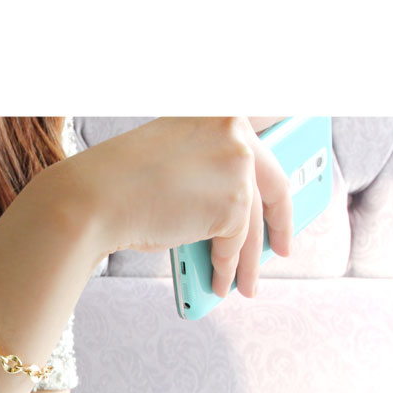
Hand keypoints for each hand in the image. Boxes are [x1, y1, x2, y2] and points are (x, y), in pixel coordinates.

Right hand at [79, 118, 293, 295]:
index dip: (282, 162)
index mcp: (220, 109)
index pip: (270, 134)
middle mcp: (235, 127)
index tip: (293, 189)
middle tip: (282, 244)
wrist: (98, 195)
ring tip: (247, 282)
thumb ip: (216, 165)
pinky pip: (237, 242)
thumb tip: (245, 204)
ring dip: (250, 259)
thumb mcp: (181, 154)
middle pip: (275, 183)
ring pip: (254, 222)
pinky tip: (220, 281)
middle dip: (281, 221)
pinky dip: (228, 266)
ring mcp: (238, 162)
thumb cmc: (127, 178)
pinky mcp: (233, 201)